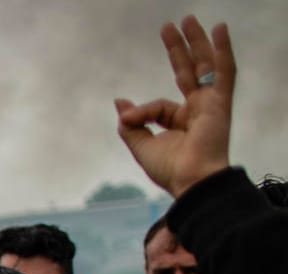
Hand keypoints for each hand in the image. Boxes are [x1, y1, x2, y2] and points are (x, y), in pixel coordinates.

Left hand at [115, 17, 234, 199]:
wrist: (190, 181)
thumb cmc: (170, 169)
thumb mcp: (141, 145)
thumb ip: (131, 123)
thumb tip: (119, 101)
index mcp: (181, 121)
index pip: (158, 106)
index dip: (141, 110)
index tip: (129, 118)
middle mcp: (198, 109)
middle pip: (188, 72)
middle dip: (178, 50)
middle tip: (168, 27)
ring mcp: (211, 104)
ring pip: (205, 66)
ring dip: (197, 42)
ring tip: (189, 20)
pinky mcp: (221, 102)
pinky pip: (225, 71)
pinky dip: (223, 51)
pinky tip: (220, 30)